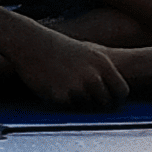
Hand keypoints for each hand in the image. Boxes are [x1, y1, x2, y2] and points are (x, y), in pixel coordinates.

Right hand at [4, 22, 129, 110]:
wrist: (29, 42)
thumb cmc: (59, 47)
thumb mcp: (88, 51)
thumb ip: (104, 70)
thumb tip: (119, 90)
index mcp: (102, 64)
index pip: (122, 91)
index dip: (115, 98)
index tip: (108, 99)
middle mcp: (93, 76)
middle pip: (106, 104)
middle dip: (97, 104)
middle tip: (84, 96)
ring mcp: (77, 88)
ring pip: (87, 108)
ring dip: (79, 103)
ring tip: (66, 86)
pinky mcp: (60, 97)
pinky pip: (68, 108)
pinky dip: (63, 102)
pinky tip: (54, 86)